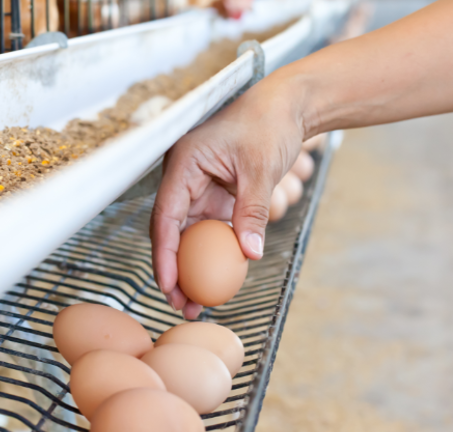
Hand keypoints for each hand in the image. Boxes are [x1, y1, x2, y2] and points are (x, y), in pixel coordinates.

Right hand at [150, 76, 308, 318]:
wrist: (288, 106)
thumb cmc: (269, 123)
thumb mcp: (261, 168)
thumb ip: (252, 211)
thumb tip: (248, 254)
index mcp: (183, 163)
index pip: (165, 216)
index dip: (164, 254)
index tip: (169, 284)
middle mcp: (185, 178)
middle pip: (172, 232)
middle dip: (174, 271)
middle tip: (183, 305)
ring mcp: (199, 188)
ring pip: (189, 236)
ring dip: (193, 269)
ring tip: (198, 304)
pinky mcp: (216, 196)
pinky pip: (210, 231)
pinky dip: (213, 255)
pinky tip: (218, 281)